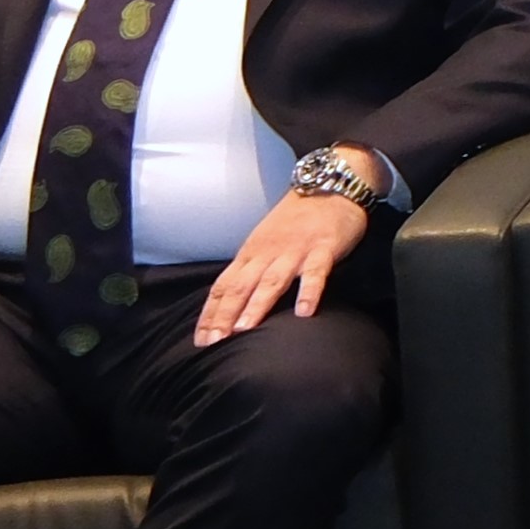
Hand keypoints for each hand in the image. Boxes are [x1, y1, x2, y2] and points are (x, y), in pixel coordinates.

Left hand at [191, 188, 367, 345]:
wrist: (330, 185)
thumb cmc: (297, 219)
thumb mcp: (265, 242)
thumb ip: (251, 270)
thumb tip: (231, 304)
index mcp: (250, 254)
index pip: (223, 287)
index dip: (210, 314)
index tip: (199, 341)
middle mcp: (267, 253)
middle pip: (241, 287)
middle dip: (224, 315)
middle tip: (213, 343)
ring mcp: (295, 251)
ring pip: (271, 281)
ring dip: (256, 305)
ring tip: (243, 330)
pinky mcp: (323, 248)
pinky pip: (316, 273)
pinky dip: (309, 292)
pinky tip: (304, 313)